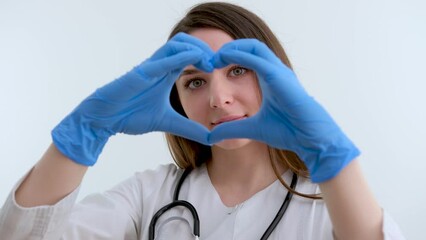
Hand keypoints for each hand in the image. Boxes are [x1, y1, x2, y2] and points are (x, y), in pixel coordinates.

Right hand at [52, 33, 213, 165]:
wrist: (104, 119)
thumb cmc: (130, 114)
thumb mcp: (167, 122)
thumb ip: (188, 127)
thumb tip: (210, 137)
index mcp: (166, 73)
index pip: (190, 53)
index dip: (207, 56)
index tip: (221, 69)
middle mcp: (160, 66)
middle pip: (185, 42)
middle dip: (204, 48)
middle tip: (218, 63)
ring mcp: (150, 68)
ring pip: (175, 44)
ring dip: (195, 48)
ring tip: (209, 63)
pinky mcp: (140, 74)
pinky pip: (161, 61)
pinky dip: (179, 58)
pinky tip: (194, 61)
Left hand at [209, 39, 359, 181]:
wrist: (310, 138)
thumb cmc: (288, 131)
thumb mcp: (252, 128)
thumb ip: (232, 128)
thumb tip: (211, 135)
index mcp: (269, 79)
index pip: (248, 56)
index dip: (229, 57)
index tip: (211, 66)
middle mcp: (275, 71)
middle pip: (251, 46)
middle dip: (229, 48)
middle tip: (211, 58)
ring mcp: (279, 72)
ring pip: (254, 47)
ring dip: (232, 48)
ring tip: (216, 57)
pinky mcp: (280, 78)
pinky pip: (258, 60)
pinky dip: (239, 55)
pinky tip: (224, 59)